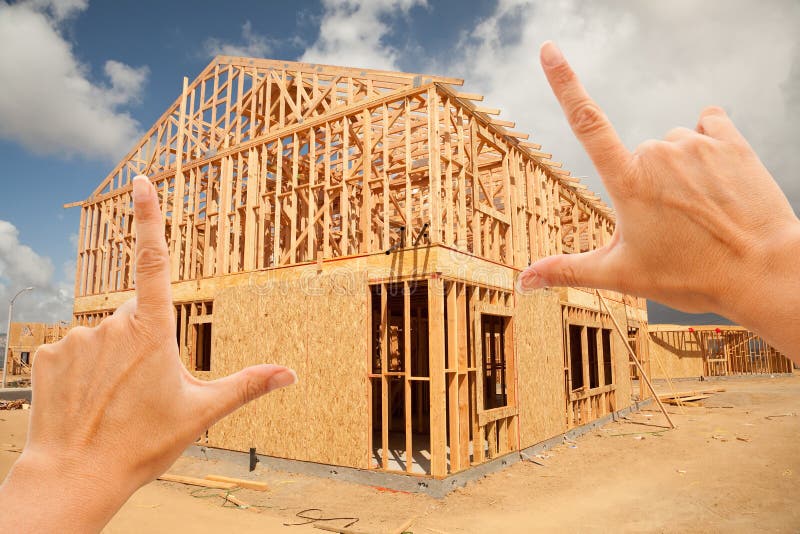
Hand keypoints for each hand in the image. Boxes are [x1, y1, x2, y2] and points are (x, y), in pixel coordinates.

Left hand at [0, 175, 296, 531]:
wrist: (75, 476)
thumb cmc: (142, 444)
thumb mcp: (202, 413)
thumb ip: (247, 385)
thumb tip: (291, 373)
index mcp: (151, 332)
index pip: (154, 262)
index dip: (149, 218)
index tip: (142, 182)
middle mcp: (110, 326)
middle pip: (134, 317)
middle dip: (142, 342)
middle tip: (144, 389)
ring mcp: (74, 340)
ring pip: (102, 336)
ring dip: (111, 359)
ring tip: (113, 401)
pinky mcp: (45, 356)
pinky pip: (71, 351)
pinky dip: (80, 370)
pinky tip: (84, 400)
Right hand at [518, 42, 799, 356]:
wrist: (763, 270)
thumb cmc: (690, 276)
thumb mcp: (621, 276)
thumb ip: (567, 270)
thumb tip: (522, 282)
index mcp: (626, 181)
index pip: (585, 122)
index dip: (564, 83)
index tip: (548, 50)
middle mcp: (657, 153)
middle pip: (639, 155)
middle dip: (646, 182)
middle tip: (670, 223)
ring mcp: (695, 144)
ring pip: (673, 145)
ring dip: (678, 169)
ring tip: (699, 210)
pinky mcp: (730, 140)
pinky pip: (708, 124)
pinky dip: (708, 145)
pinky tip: (718, 176)